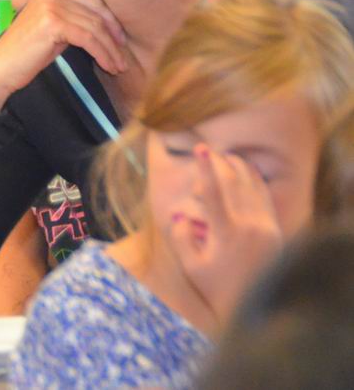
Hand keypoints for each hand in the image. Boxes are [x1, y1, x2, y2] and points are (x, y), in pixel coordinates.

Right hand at [0, 0, 129, 113]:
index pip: (92, 0)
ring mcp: (50, 6)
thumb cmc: (25, 55)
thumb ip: (73, 22)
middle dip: (114, 36)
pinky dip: (102, 53)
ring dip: (111, 50)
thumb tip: (106, 29)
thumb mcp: (53, 31)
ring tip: (118, 67)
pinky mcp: (53, 23)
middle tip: (123, 57)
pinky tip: (107, 65)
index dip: (110, 21)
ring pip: (95, 27)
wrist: (0, 69)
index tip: (119, 41)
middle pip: (96, 12)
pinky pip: (88, 38)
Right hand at [167, 145, 282, 325]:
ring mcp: (266, 226)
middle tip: (209, 150)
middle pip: (235, 183)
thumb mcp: (192, 267)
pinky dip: (255, 180)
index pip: (215, 192)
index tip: (201, 149)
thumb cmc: (219, 288)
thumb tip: (179, 214)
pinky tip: (246, 173)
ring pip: (253, 186)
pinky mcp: (275, 230)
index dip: (206, 169)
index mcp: (227, 233)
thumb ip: (180, 238)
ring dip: (239, 168)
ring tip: (226, 156)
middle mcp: (250, 225)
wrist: (259, 306)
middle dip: (221, 163)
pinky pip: (265, 197)